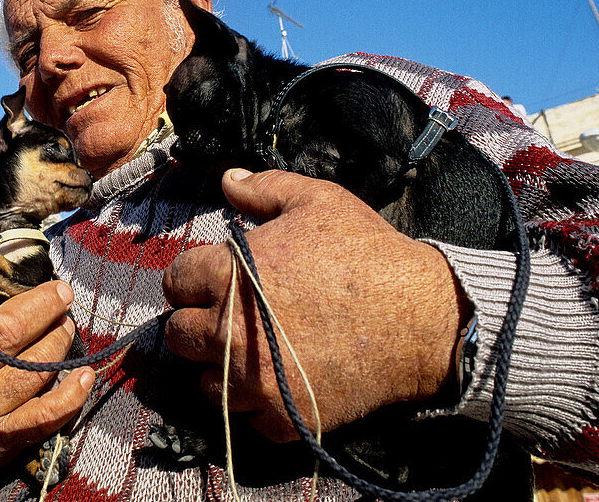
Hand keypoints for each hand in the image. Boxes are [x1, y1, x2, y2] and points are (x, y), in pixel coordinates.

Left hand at [163, 169, 466, 441]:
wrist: (423, 319)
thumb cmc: (366, 253)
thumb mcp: (316, 201)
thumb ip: (262, 188)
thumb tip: (227, 179)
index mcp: (226, 275)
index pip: (175, 282)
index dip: (193, 279)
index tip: (212, 281)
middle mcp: (228, 331)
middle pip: (177, 336)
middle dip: (197, 323)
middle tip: (226, 317)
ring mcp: (253, 381)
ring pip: (202, 383)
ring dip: (218, 368)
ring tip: (248, 352)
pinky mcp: (282, 417)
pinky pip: (244, 420)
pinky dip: (255, 405)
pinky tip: (276, 381)